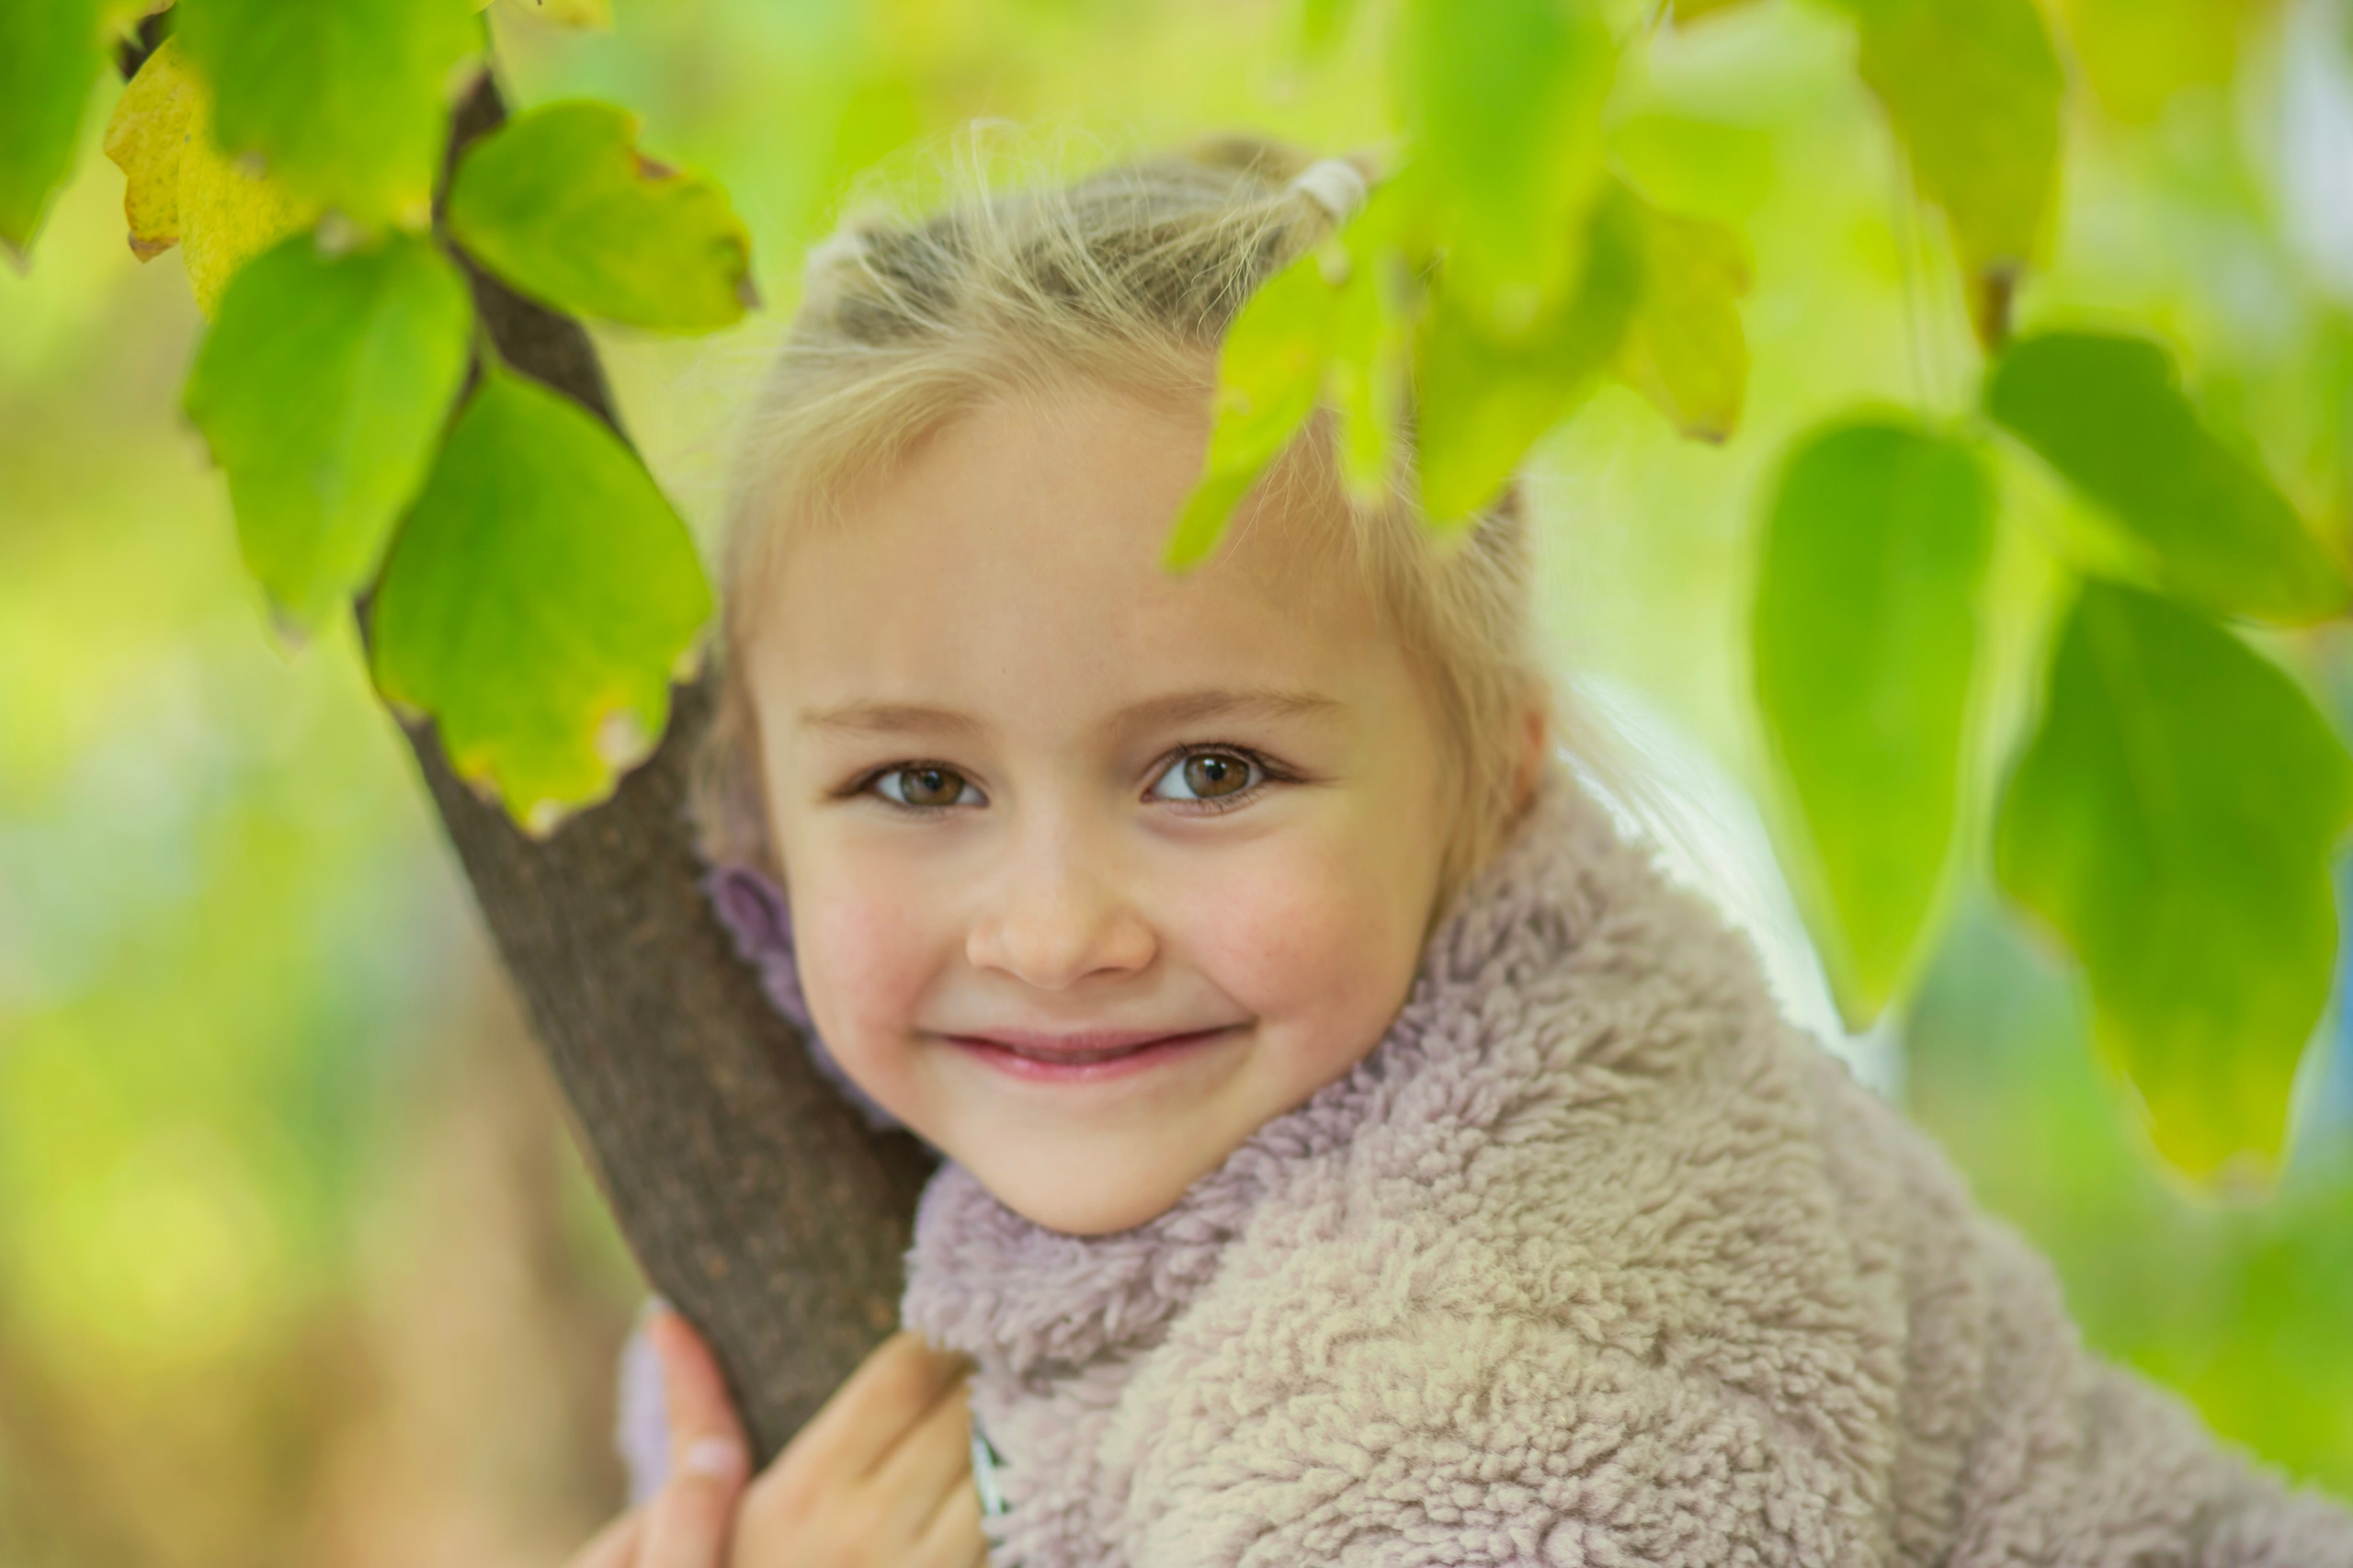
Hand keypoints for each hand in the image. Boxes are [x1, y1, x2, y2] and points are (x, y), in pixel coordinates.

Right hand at [565, 1307, 989, 1567]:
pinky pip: (1012, 1535)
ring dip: (1018, 1430)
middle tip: (1008, 1343)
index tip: (958, 1317)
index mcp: (807, 1490)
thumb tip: (664, 1317)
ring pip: (1001, 1472)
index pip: (902, 1377)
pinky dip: (1020, 1496)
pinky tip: (1021, 1473)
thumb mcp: (690, 1515)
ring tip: (1030, 1399)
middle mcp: (867, 1531)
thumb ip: (693, 1409)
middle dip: (988, 1371)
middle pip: (962, 1414)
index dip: (940, 1336)